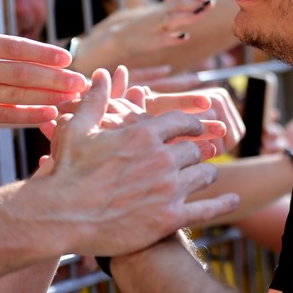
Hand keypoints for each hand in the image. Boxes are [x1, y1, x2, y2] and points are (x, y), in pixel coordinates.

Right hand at [0, 0, 86, 127]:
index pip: (13, 47)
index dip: (42, 53)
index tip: (67, 57)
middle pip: (20, 74)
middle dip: (55, 79)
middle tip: (81, 80)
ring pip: (16, 96)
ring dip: (49, 97)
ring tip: (73, 96)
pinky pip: (3, 117)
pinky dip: (28, 116)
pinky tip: (50, 113)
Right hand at [31, 68, 239, 256]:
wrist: (58, 218)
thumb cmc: (66, 172)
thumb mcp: (78, 129)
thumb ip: (97, 100)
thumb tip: (105, 74)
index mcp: (144, 134)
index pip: (182, 121)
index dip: (191, 123)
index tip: (195, 127)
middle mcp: (161, 159)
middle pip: (195, 150)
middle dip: (196, 152)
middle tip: (200, 155)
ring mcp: (168, 189)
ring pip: (205, 175)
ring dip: (205, 174)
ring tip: (205, 177)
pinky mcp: (170, 218)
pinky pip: (208, 209)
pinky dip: (224, 204)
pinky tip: (234, 201)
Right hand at [71, 0, 213, 75]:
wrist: (118, 34)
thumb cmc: (144, 20)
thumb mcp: (163, 4)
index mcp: (164, 7)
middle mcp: (160, 14)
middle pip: (177, 5)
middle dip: (194, 3)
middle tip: (210, 1)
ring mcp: (155, 27)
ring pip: (171, 19)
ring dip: (187, 16)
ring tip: (201, 14)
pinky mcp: (150, 41)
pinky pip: (162, 39)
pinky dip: (173, 38)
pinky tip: (184, 37)